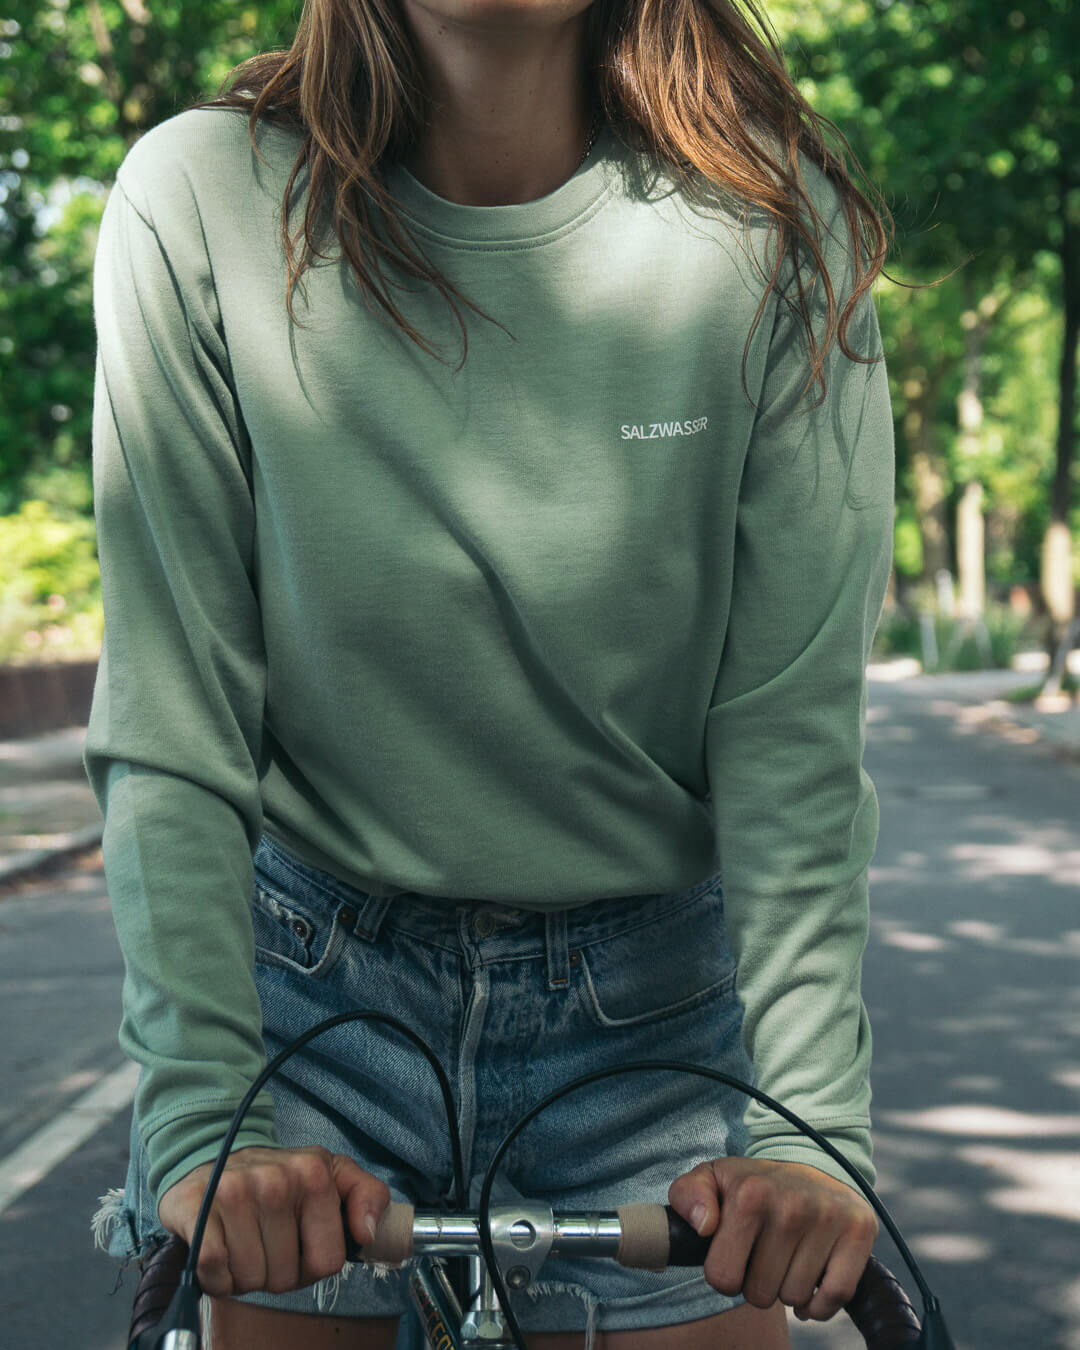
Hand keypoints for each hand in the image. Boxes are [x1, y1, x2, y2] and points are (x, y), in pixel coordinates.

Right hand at [157, 1144, 390, 1297]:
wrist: (214, 1158)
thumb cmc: (279, 1180)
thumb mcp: (332, 1176)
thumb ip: (367, 1195)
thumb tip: (367, 1234)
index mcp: (314, 1171)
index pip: (328, 1261)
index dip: (312, 1264)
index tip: (300, 1243)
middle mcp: (275, 1178)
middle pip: (285, 1277)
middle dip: (275, 1271)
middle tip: (265, 1242)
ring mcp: (233, 1191)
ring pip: (250, 1278)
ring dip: (244, 1274)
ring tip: (241, 1242)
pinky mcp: (194, 1208)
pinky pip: (214, 1270)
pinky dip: (216, 1276)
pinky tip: (219, 1249)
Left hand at [668, 1156, 878, 1321]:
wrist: (809, 1164)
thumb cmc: (753, 1183)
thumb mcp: (711, 1179)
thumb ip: (688, 1197)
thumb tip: (705, 1227)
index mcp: (750, 1195)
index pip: (723, 1278)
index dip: (725, 1275)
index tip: (734, 1254)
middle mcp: (791, 1205)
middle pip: (760, 1294)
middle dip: (757, 1283)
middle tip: (764, 1255)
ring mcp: (828, 1216)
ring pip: (796, 1298)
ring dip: (787, 1288)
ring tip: (788, 1258)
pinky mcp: (859, 1229)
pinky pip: (836, 1296)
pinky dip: (821, 1304)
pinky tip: (811, 1282)